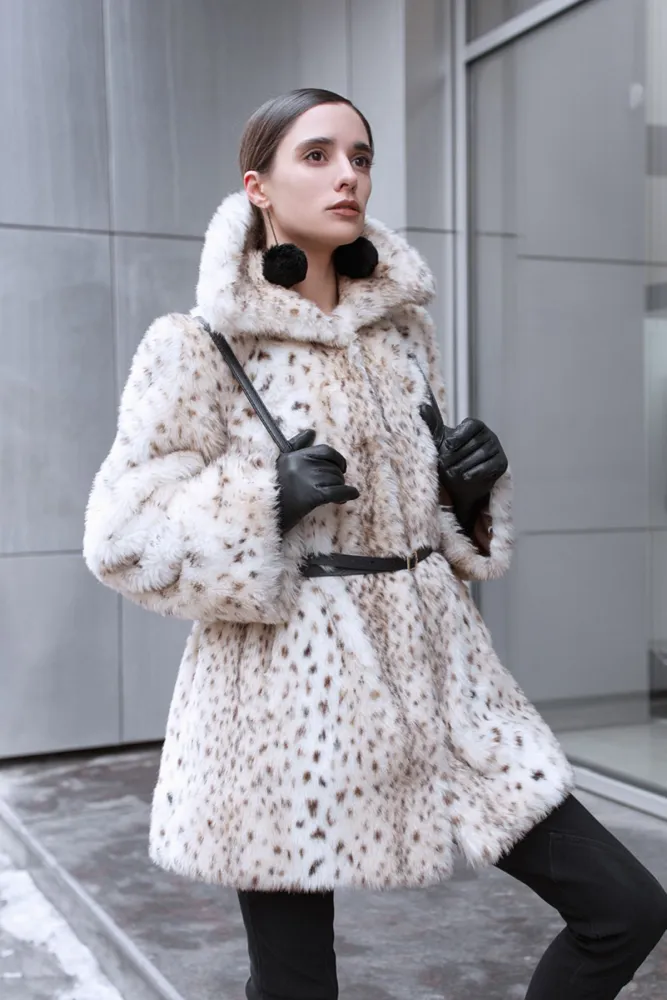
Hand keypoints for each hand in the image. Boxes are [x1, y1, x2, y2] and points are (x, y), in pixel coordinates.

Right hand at [276, 429, 359, 534]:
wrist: (268, 514)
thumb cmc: (275, 490)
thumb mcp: (282, 463)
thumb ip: (297, 446)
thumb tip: (311, 431)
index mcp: (295, 456)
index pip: (325, 450)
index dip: (337, 459)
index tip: (341, 467)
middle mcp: (301, 464)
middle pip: (333, 467)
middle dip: (337, 478)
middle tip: (335, 487)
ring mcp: (307, 479)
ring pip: (336, 479)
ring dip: (340, 488)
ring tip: (336, 497)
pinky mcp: (313, 495)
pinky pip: (338, 491)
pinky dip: (348, 493)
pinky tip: (353, 494)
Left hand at [419, 399, 506, 530]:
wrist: (460, 482)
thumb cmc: (450, 457)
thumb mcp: (439, 441)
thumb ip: (432, 424)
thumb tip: (422, 407)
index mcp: (476, 426)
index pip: (471, 425)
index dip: (459, 436)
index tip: (447, 446)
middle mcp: (489, 435)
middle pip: (474, 443)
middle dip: (457, 456)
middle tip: (444, 465)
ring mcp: (497, 449)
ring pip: (481, 455)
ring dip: (464, 466)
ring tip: (453, 472)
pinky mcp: (502, 464)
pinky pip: (489, 467)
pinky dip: (476, 473)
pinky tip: (466, 477)